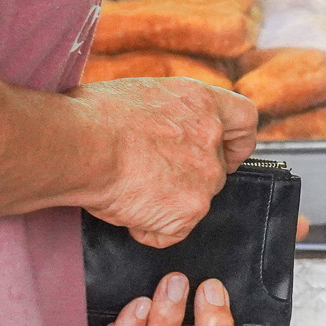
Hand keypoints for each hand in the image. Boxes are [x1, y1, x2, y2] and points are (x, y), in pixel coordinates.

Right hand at [73, 77, 258, 246]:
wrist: (82, 144)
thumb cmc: (94, 116)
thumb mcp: (142, 95)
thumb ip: (168, 113)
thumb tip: (162, 129)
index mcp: (200, 102)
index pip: (244, 120)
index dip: (236, 142)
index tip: (224, 153)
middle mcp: (210, 138)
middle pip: (215, 170)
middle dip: (187, 180)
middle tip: (149, 178)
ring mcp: (204, 178)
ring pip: (193, 202)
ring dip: (164, 204)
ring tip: (126, 190)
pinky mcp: (188, 212)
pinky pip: (171, 231)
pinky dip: (147, 228)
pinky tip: (125, 210)